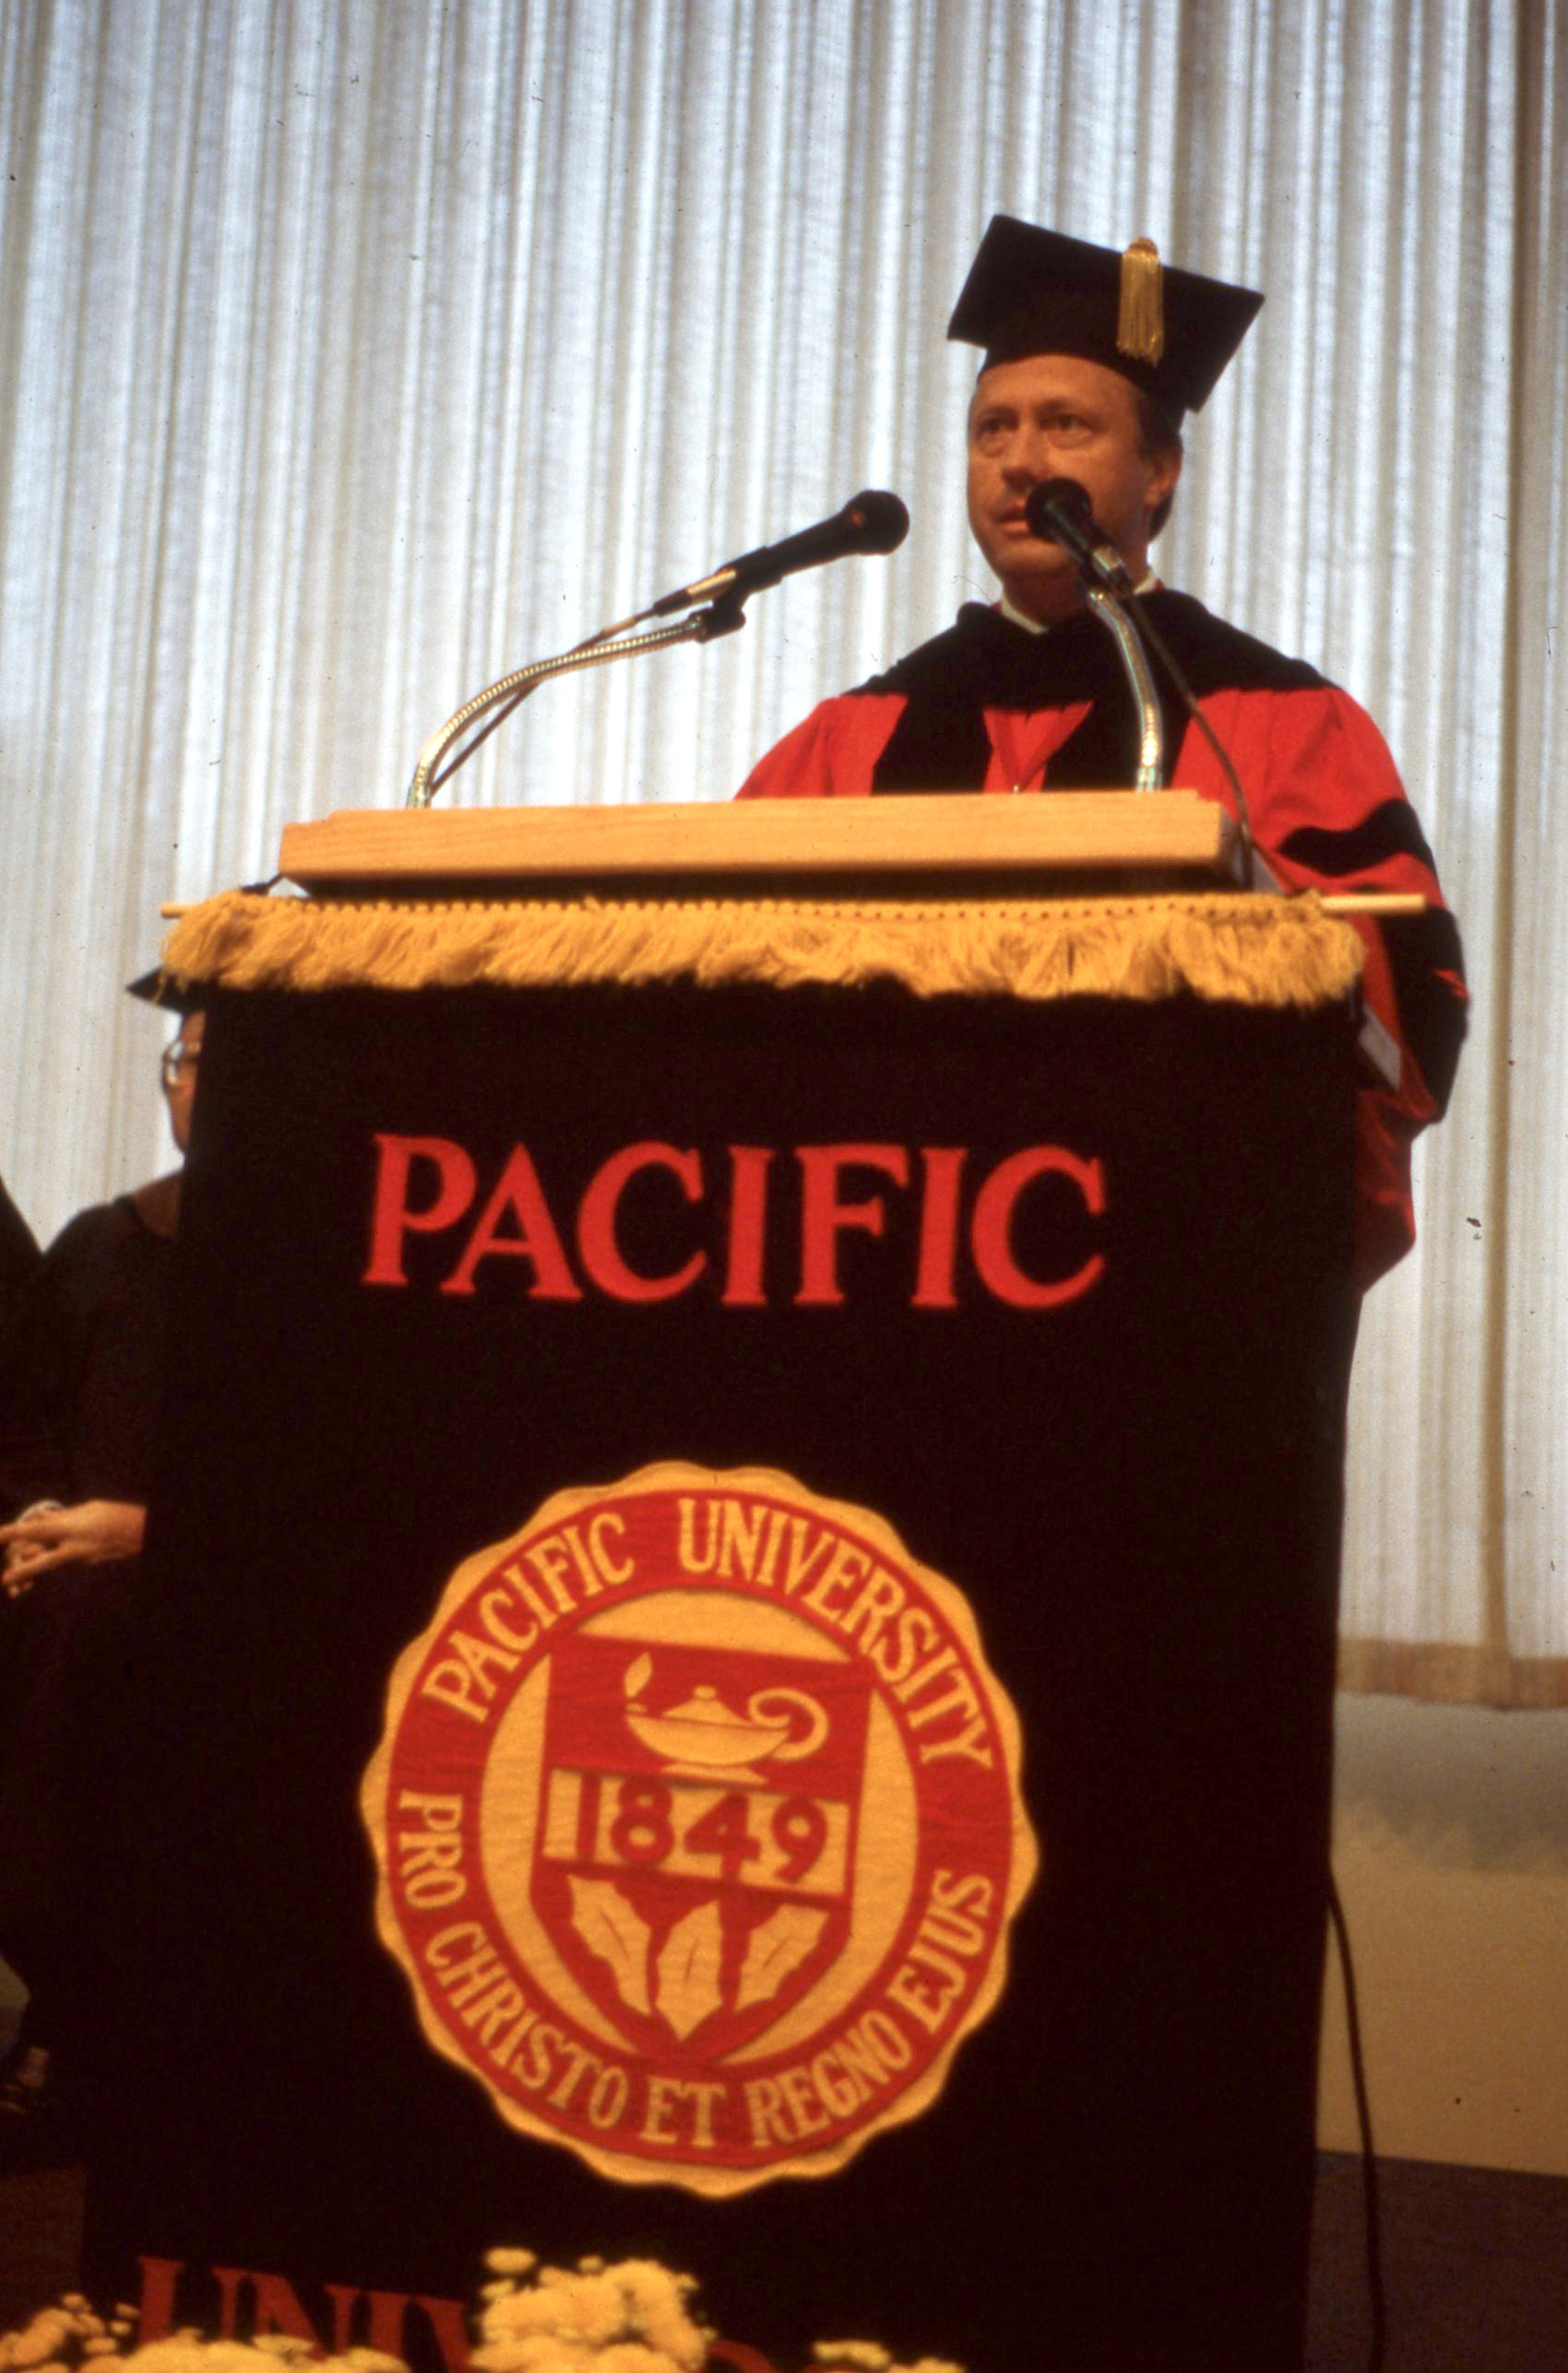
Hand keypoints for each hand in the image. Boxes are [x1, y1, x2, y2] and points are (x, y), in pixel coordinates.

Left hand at [0, 1500, 146, 1592]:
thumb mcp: (86, 1508)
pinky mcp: (82, 1566)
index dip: (11, 1533)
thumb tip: (40, 1517)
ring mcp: (77, 1560)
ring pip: (47, 1564)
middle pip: (39, 1562)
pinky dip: (49, 1559)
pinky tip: (42, 1562)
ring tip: (14, 1578)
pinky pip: (60, 1563)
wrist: (141, 1534)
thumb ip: (61, 1515)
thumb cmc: (113, 1515)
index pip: (34, 1530)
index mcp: (70, 1527)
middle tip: (4, 1581)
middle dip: (20, 1571)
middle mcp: (72, 1546)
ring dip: (31, 1568)